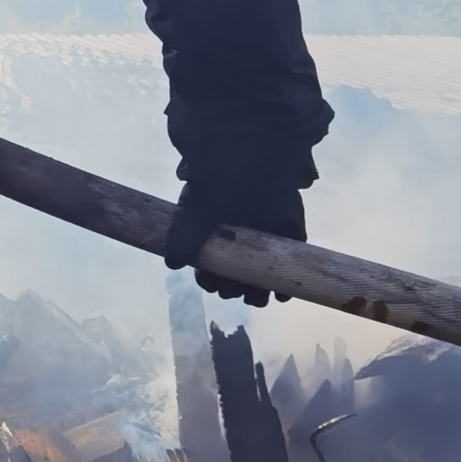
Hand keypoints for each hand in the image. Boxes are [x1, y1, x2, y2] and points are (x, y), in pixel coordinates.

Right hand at [164, 179, 304, 306]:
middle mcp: (238, 242)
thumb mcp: (191, 213)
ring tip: (255, 297)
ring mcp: (264, 242)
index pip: (210, 270)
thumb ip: (182, 239)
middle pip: (235, 279)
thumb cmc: (215, 188)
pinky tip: (279, 294)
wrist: (248, 164)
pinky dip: (284, 286)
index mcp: (214, 237)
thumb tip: (172, 263)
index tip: (211, 284)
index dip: (210, 281)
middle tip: (233, 290)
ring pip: (261, 279)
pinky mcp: (288, 239)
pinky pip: (288, 268)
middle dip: (233, 291)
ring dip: (258, 294)